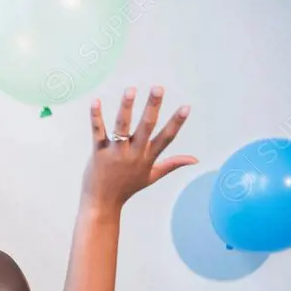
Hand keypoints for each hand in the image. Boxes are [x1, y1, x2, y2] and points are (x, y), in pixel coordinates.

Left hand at [81, 86, 196, 211]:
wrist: (102, 203)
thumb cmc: (127, 188)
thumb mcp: (152, 176)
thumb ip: (172, 164)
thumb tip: (195, 159)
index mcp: (147, 157)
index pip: (166, 138)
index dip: (176, 122)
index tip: (186, 107)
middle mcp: (133, 153)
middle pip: (146, 127)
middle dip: (153, 107)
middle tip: (158, 88)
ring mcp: (115, 152)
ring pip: (122, 126)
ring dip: (126, 107)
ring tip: (131, 89)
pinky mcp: (98, 152)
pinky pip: (98, 131)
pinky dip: (96, 116)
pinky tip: (96, 100)